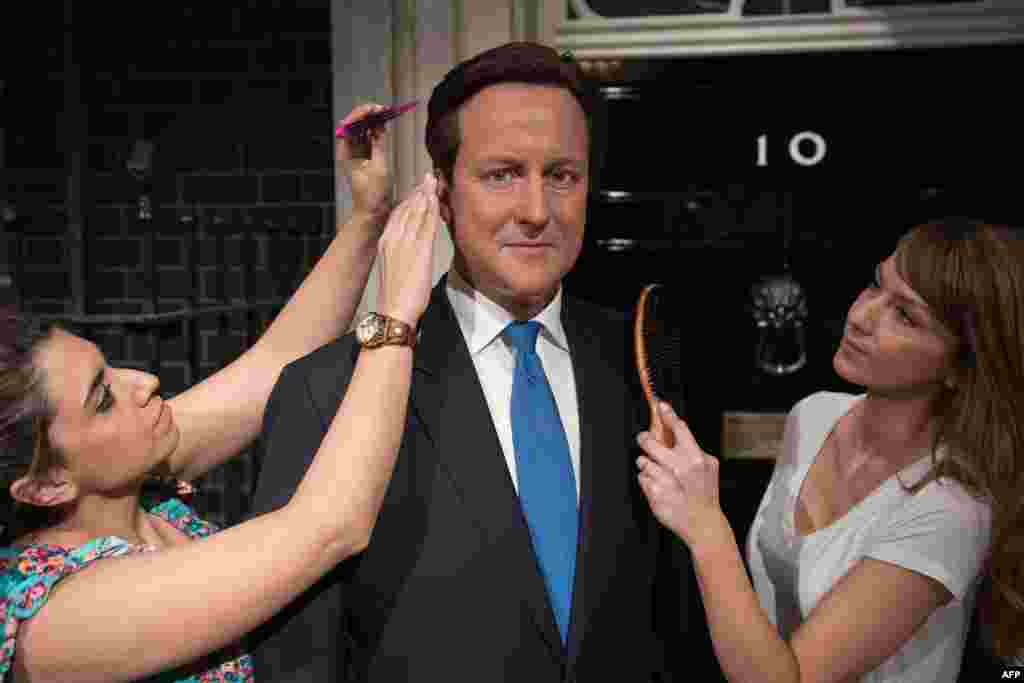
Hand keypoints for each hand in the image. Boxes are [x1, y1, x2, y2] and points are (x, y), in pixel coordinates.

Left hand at [336, 103, 393, 224]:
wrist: (370, 212)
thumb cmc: (372, 194)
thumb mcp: (378, 168)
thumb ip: (378, 145)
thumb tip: (379, 127)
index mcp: (346, 152)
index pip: (348, 125)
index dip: (360, 114)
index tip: (374, 108)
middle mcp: (348, 150)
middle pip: (355, 125)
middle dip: (368, 114)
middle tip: (382, 108)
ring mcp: (356, 153)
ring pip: (362, 129)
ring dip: (373, 120)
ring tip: (385, 113)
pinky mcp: (365, 156)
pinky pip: (369, 138)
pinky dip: (376, 130)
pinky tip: (384, 125)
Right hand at [376, 173, 439, 328]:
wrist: (393, 310)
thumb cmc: (395, 294)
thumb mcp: (392, 267)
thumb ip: (400, 252)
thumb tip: (409, 248)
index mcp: (385, 242)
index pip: (397, 214)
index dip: (408, 199)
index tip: (417, 189)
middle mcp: (393, 239)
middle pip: (407, 209)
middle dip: (419, 192)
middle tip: (428, 178)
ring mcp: (406, 244)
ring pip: (417, 213)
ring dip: (426, 196)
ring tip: (434, 182)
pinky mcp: (421, 251)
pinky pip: (428, 225)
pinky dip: (432, 211)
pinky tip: (437, 201)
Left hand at [636, 402, 727, 550]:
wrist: (703, 524)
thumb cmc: (705, 494)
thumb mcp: (709, 467)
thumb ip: (694, 448)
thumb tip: (677, 430)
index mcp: (694, 458)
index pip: (678, 428)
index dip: (667, 414)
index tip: (659, 405)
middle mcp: (679, 467)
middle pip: (650, 442)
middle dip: (645, 439)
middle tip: (644, 439)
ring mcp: (665, 480)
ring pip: (643, 461)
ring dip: (647, 464)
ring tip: (660, 473)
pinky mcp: (654, 493)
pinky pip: (641, 478)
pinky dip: (647, 480)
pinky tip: (660, 486)